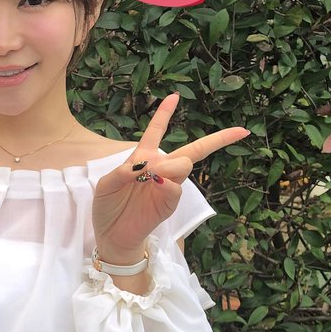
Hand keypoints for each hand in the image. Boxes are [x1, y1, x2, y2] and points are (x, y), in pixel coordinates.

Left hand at [92, 92, 249, 259]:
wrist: (111, 236)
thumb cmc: (107, 207)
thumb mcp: (105, 186)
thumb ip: (122, 172)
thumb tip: (144, 165)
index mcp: (142, 158)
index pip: (156, 131)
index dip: (165, 114)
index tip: (175, 96)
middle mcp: (159, 169)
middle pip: (193, 149)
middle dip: (216, 140)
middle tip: (224, 138)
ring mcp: (166, 187)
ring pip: (185, 165)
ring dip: (172, 165)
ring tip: (153, 175)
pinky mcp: (168, 204)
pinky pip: (177, 189)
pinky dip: (168, 184)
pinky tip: (157, 183)